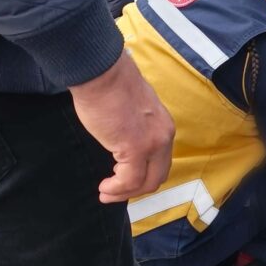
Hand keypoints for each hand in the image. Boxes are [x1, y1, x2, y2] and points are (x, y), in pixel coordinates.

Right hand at [70, 53, 174, 202]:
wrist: (101, 71)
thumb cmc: (108, 85)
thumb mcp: (131, 111)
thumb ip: (134, 129)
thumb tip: (123, 143)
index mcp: (163, 127)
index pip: (160, 161)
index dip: (143, 176)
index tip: (123, 180)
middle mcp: (164, 137)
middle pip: (157, 176)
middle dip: (136, 189)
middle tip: (113, 192)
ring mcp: (152, 144)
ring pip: (146, 182)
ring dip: (125, 192)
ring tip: (106, 193)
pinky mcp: (136, 148)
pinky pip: (130, 180)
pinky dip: (117, 188)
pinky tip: (105, 187)